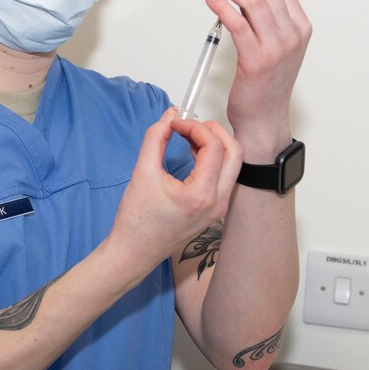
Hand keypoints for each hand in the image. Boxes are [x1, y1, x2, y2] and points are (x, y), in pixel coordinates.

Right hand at [108, 108, 242, 275]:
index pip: (213, 146)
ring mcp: (219, 208)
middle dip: (213, 131)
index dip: (195, 127)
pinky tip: (193, 152)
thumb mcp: (142, 172)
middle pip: (234, 152)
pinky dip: (213, 158)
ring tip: (188, 136)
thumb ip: (156, 138)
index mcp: (201, 195)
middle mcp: (217, 203)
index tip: (175, 124)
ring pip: (233, 164)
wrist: (134, 254)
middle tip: (189, 125)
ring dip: (215, 144)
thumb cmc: (136, 221)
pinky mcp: (215, 210)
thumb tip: (170, 115)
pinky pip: (225, 176)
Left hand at [205, 0, 311, 157]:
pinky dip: (222, 6)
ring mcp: (277, 48)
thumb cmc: (265, 84)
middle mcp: (292, 36)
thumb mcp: (275, 46)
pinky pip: (237, 24)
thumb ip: (264, 19)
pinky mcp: (257, 61)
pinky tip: (211, 0)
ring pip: (253, 2)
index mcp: (300, 28)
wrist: (264, 119)